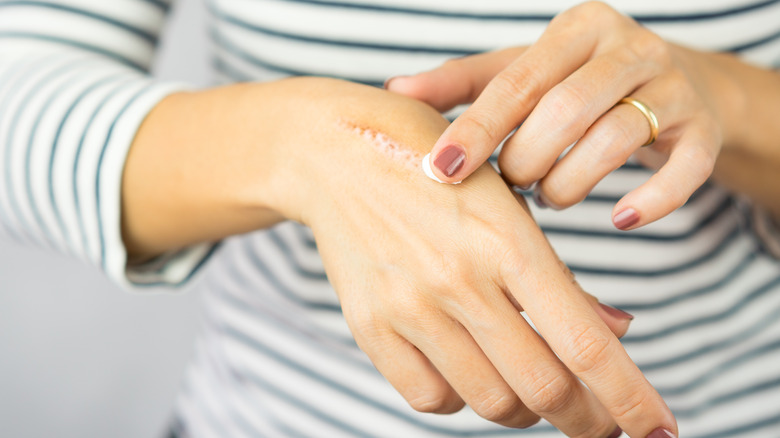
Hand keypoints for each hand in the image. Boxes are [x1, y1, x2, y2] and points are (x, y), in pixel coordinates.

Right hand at [123, 77, 670, 435]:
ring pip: (491, 402)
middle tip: (598, 420)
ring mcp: (409, 307)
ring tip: (532, 390)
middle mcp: (459, 281)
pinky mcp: (369, 326)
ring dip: (525, 410)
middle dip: (587, 418)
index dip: (630, 398)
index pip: (585, 344)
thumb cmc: (434, 166)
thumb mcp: (507, 203)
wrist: (334, 154)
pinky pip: (429, 398)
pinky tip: (472, 372)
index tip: (656, 431)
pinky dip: (463, 401)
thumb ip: (560, 276)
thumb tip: (617, 332)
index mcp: (507, 241)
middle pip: (544, 388)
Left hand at [387, 1, 730, 230]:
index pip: (516, 82)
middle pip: (566, 109)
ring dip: (570, 184)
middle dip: (526, 161)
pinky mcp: (703, 129)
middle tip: (510, 185)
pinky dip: (652, 200)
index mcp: (576, 29)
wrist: (674, 84)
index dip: (476, 129)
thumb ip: (463, 83)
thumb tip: (395, 90)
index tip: (439, 170)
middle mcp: (627, 48)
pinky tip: (621, 219)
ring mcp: (672, 86)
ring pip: (616, 139)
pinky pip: (685, 169)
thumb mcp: (521, 74)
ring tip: (549, 197)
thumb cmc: (575, 83)